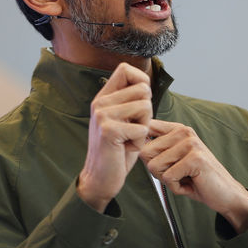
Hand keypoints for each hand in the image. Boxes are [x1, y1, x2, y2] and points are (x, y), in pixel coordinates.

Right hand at [77, 63, 152, 211]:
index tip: (140, 101)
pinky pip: (142, 129)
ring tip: (128, 138)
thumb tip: (145, 83)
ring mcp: (102, 115)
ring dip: (144, 128)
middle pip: (143, 90)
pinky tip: (125, 149)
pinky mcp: (109, 130)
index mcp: (103, 97)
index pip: (125, 68)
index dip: (141, 81)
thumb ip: (129, 101)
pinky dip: (139, 143)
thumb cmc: (116, 149)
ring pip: (146, 108)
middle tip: (133, 128)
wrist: (100, 178)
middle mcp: (100, 103)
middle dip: (147, 112)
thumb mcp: (122, 119)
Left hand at [140, 120, 247, 232]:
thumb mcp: (175, 159)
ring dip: (167, 180)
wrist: (226, 195)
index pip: (146, 129)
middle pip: (144, 152)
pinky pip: (168, 178)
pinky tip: (191, 184)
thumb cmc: (198, 179)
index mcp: (178, 129)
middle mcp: (184, 132)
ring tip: (185, 178)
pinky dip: (177, 188)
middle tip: (177, 174)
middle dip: (157, 170)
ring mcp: (190, 144)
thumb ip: (157, 149)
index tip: (157, 160)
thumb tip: (133, 143)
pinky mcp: (195, 159)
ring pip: (154, 166)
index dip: (142, 147)